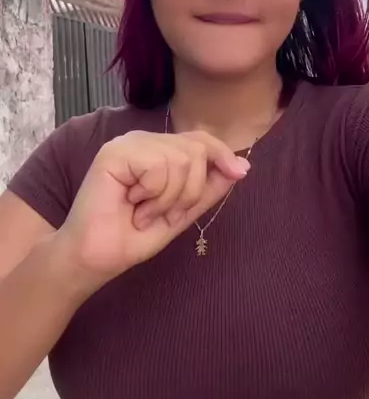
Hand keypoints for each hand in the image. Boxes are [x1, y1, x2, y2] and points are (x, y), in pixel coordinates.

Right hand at [55, 131, 249, 289]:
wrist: (96, 259)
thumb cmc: (132, 237)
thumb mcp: (181, 212)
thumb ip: (207, 189)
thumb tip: (241, 167)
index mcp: (158, 151)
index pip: (199, 140)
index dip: (222, 154)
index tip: (241, 172)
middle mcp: (144, 141)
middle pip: (196, 150)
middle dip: (189, 192)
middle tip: (162, 213)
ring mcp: (129, 144)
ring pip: (181, 160)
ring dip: (168, 198)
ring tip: (144, 212)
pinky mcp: (115, 152)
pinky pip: (158, 167)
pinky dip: (153, 195)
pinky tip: (132, 205)